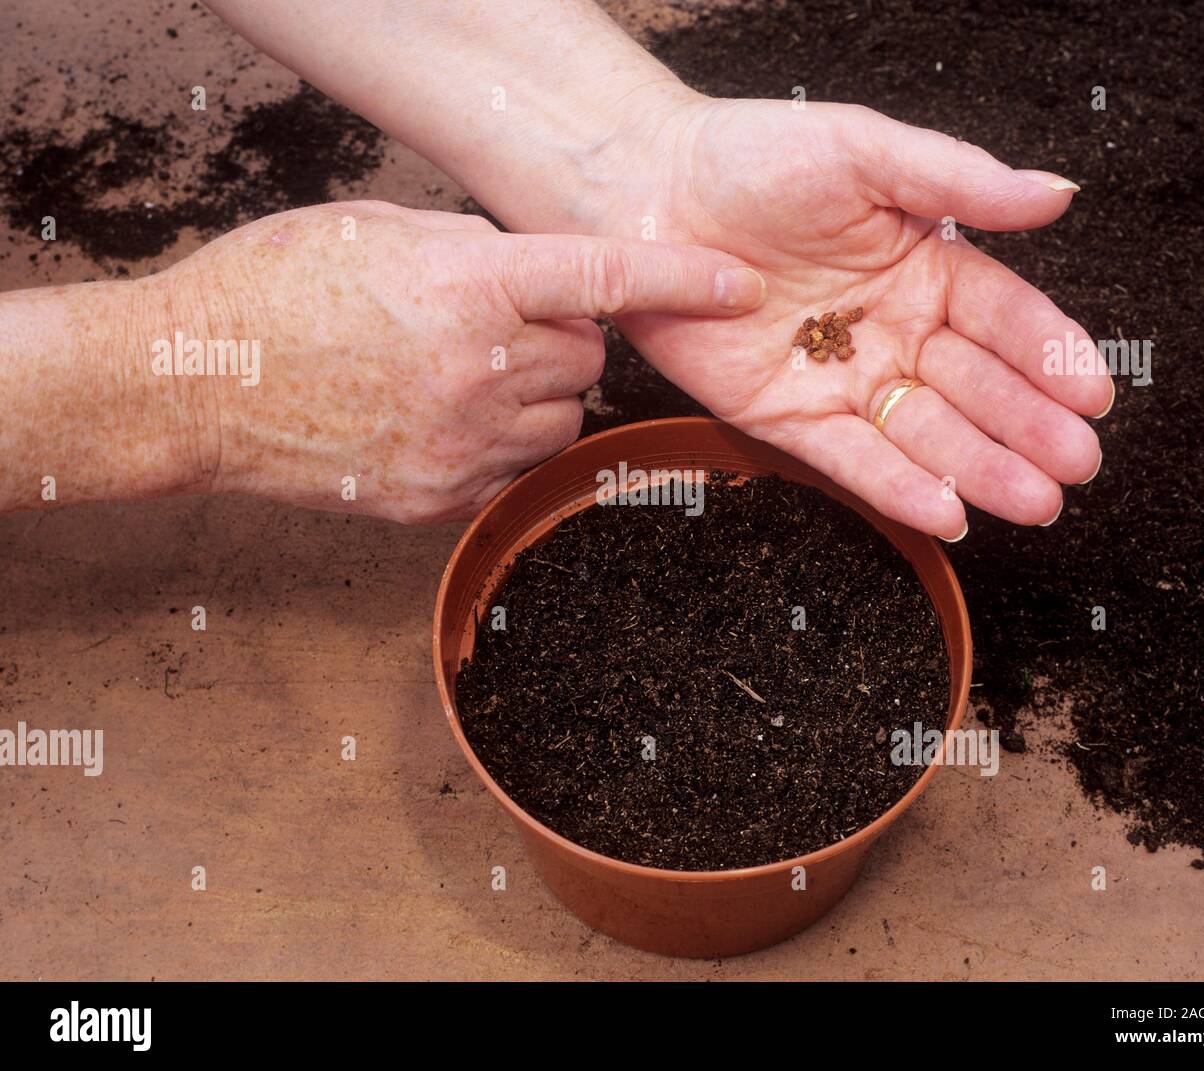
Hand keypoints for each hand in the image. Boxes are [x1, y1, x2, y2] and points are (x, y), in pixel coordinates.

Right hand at [163, 201, 765, 522]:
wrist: (195, 384)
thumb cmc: (276, 289)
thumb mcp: (380, 232)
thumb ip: (477, 254)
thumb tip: (538, 282)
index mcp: (467, 289)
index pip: (604, 279)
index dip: (682, 278)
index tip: (736, 285)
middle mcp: (477, 371)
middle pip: (586, 357)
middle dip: (559, 338)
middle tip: (493, 323)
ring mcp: (460, 444)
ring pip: (559, 418)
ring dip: (533, 394)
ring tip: (459, 373)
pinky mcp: (439, 498)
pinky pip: (512, 468)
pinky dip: (495, 442)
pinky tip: (433, 418)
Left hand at [605, 96, 1111, 538]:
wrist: (649, 193)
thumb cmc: (751, 157)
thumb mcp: (863, 150)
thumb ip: (957, 178)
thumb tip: (1055, 194)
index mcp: (922, 266)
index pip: (1003, 317)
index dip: (1049, 355)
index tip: (1092, 391)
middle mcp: (890, 330)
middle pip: (974, 387)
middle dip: (1028, 426)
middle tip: (1076, 463)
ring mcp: (841, 379)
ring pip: (922, 432)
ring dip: (980, 468)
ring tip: (1034, 500)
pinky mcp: (787, 416)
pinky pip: (850, 458)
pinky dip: (896, 486)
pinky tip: (947, 511)